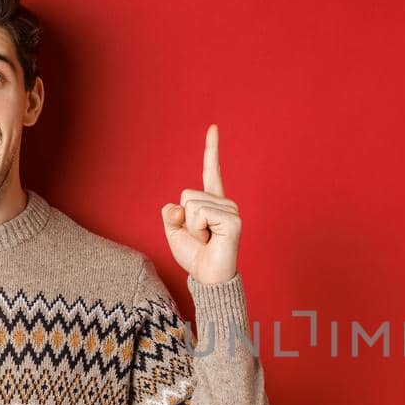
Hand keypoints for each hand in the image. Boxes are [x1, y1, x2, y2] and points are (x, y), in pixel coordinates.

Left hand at [161, 124, 240, 284]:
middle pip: (187, 194)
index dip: (212, 149)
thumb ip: (171, 214)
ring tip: (205, 240)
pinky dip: (198, 229)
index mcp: (211, 202)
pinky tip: (211, 240)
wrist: (208, 277)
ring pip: (192, 204)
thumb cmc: (195, 256)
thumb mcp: (174, 231)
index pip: (212, 171)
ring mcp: (231, 211)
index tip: (213, 127)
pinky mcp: (233, 221)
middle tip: (199, 237)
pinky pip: (200, 214)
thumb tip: (178, 206)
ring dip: (191, 227)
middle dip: (185, 219)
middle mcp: (224, 203)